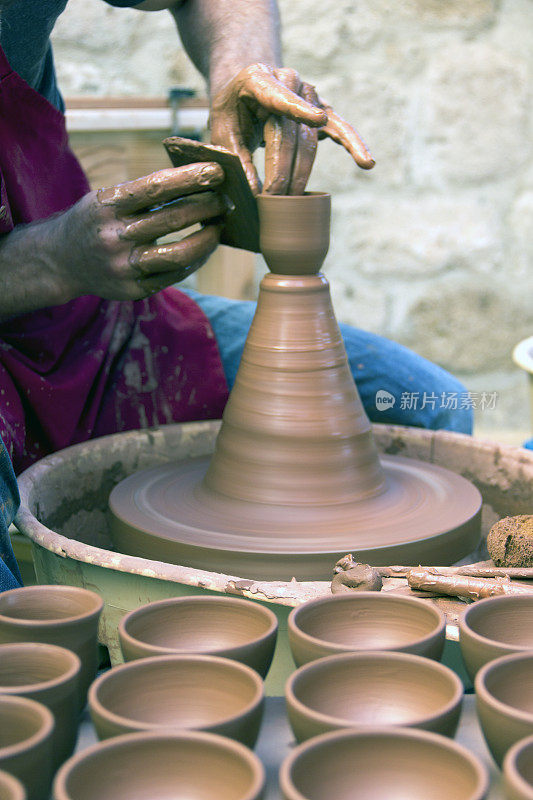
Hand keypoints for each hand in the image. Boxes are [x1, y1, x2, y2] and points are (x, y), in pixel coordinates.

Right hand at [54, 163, 225, 300]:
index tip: (217, 171)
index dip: (189, 178)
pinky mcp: (133, 289)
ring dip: (207, 238)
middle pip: (172, 219)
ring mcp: (123, 267)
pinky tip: (204, 248)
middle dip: (206, 207)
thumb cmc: (97, 221)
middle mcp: (114, 237)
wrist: (62, 260)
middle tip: (225, 200)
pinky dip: (195, 260)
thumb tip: (197, 180)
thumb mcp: (107, 198)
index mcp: (108, 205)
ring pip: (179, 254)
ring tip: (219, 226)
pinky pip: (175, 275)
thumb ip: (144, 193)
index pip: (155, 187)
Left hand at [210, 63, 373, 194]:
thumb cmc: (232, 114)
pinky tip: (366, 162)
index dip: (299, 109)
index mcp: (258, 78)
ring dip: (303, 172)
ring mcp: (309, 94)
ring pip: (312, 137)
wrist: (244, 95)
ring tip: (295, 199)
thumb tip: (255, 193)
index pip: (279, 96)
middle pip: (292, 130)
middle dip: (284, 170)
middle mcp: (289, 80)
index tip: (318, 120)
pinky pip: (340, 129)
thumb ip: (237, 160)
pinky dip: (353, 146)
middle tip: (273, 199)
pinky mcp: (322, 111)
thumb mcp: (223, 133)